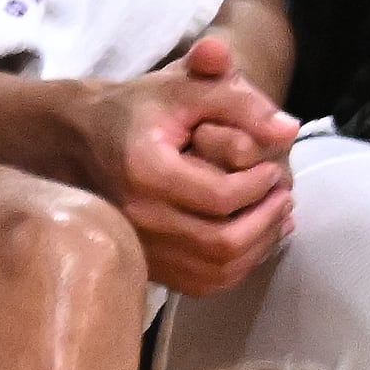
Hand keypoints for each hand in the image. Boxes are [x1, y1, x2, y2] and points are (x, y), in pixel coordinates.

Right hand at [82, 35, 295, 292]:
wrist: (82, 138)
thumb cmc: (140, 109)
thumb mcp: (187, 87)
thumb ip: (239, 101)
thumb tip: (288, 131)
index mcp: (144, 171)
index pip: (221, 197)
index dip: (261, 184)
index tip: (272, 167)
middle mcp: (136, 218)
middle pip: (223, 241)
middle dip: (267, 219)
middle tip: (281, 194)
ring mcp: (139, 246)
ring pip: (219, 269)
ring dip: (260, 245)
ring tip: (271, 214)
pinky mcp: (147, 264)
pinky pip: (206, 282)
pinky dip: (239, 264)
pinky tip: (250, 237)